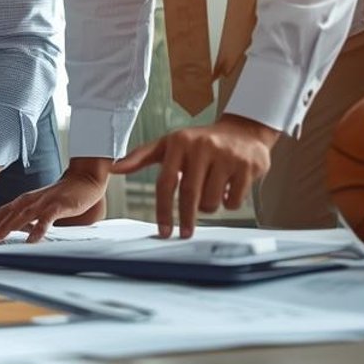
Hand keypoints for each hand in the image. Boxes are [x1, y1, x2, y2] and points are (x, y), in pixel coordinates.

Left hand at [0, 164, 109, 242]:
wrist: (86, 178)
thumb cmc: (67, 192)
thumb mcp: (47, 203)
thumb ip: (36, 214)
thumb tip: (25, 229)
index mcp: (32, 198)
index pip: (11, 208)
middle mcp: (35, 199)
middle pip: (13, 212)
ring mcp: (46, 202)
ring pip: (24, 215)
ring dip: (10, 226)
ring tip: (0, 238)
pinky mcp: (59, 206)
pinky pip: (45, 219)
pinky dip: (37, 230)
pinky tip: (31, 240)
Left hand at [113, 115, 278, 237]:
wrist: (243, 131)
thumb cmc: (200, 142)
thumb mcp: (169, 144)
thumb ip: (141, 156)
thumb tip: (114, 167)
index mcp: (179, 142)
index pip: (166, 182)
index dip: (164, 210)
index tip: (164, 230)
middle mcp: (203, 147)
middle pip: (190, 194)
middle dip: (186, 218)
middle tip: (184, 232)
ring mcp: (228, 156)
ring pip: (212, 200)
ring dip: (209, 206)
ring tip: (211, 192)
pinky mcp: (249, 166)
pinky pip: (233, 200)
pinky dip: (229, 202)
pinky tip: (229, 188)